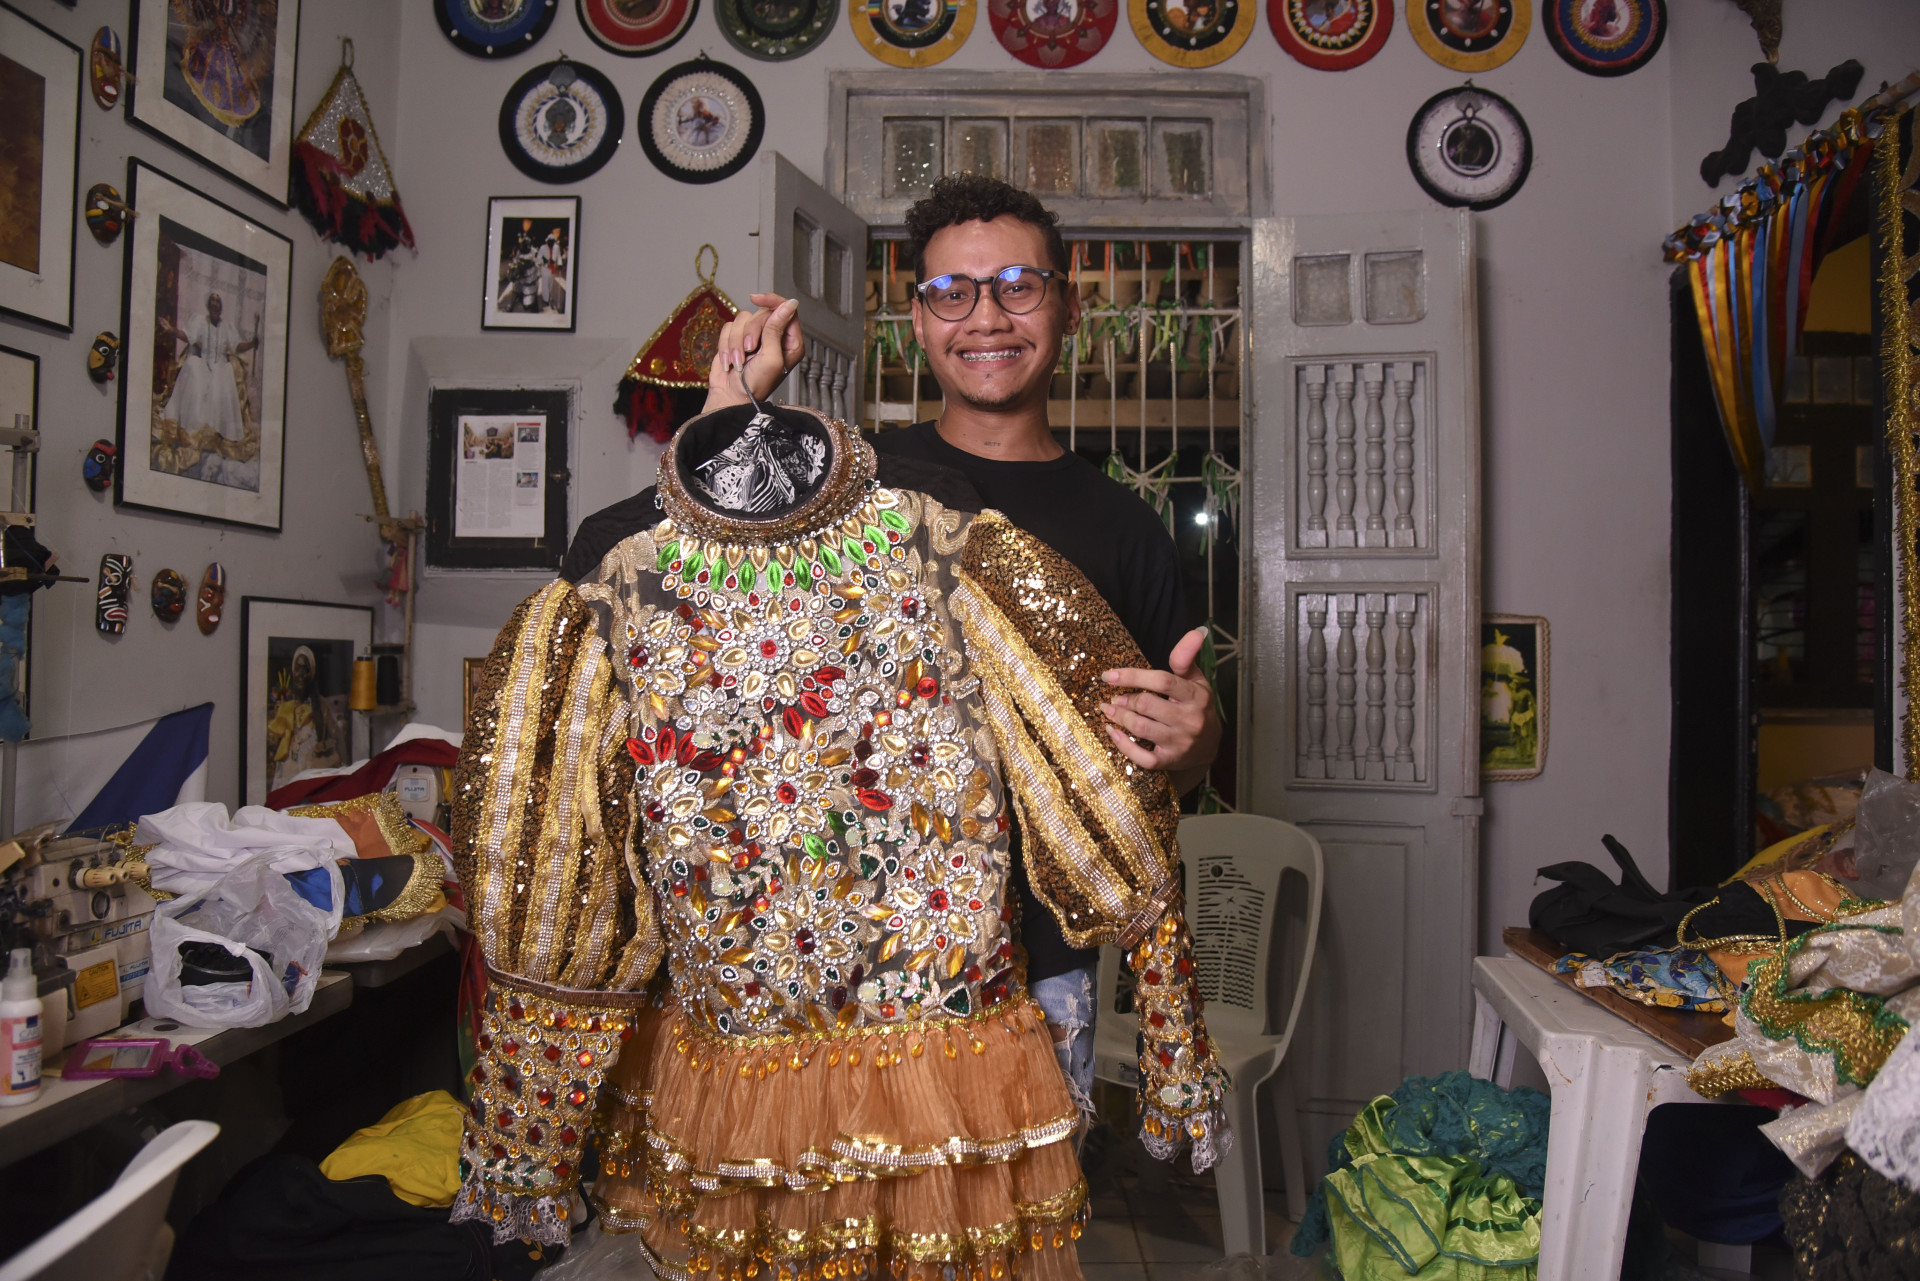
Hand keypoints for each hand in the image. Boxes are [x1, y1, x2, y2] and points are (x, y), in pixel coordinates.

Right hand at [703, 293, 803, 412]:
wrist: (731, 397)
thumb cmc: (756, 384)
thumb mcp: (771, 357)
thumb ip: (777, 328)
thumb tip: (790, 303)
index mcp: (790, 342)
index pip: (785, 309)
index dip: (771, 301)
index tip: (755, 299)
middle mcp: (775, 337)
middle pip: (761, 313)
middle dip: (750, 332)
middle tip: (749, 351)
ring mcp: (755, 337)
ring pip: (742, 319)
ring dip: (736, 342)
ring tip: (738, 362)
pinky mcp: (737, 339)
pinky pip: (728, 327)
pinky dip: (726, 345)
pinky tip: (729, 361)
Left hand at [1099, 626, 1220, 793]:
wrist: (1210, 746)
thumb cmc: (1197, 706)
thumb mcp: (1197, 680)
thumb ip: (1187, 657)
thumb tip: (1197, 631)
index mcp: (1196, 696)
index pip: (1162, 681)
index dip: (1133, 676)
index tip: (1109, 675)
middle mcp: (1189, 720)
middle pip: (1147, 705)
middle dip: (1125, 699)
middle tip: (1113, 698)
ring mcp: (1179, 743)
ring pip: (1141, 728)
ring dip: (1120, 717)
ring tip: (1109, 709)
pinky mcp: (1169, 761)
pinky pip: (1141, 756)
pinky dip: (1122, 744)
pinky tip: (1112, 732)